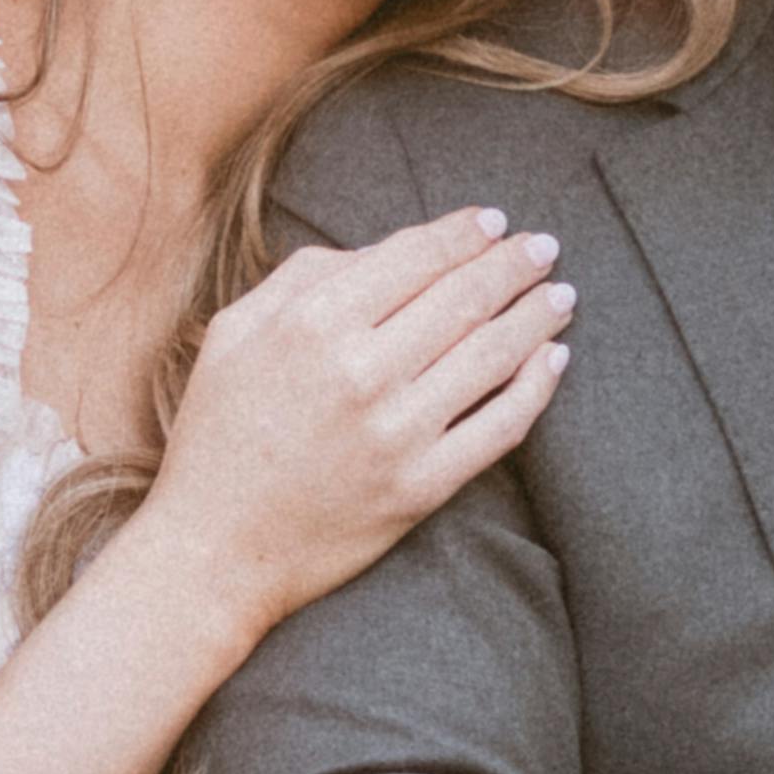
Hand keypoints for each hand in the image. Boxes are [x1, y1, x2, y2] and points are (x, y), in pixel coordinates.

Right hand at [112, 210, 571, 643]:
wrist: (212, 551)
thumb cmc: (217, 436)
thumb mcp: (233, 334)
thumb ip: (300, 279)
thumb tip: (378, 251)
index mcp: (311, 323)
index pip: (414, 258)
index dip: (464, 233)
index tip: (495, 222)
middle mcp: (360, 371)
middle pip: (464, 298)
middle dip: (513, 264)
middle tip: (543, 246)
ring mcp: (396, 432)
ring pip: (492, 354)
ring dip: (536, 315)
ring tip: (560, 294)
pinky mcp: (421, 487)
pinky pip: (499, 427)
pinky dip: (537, 387)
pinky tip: (553, 359)